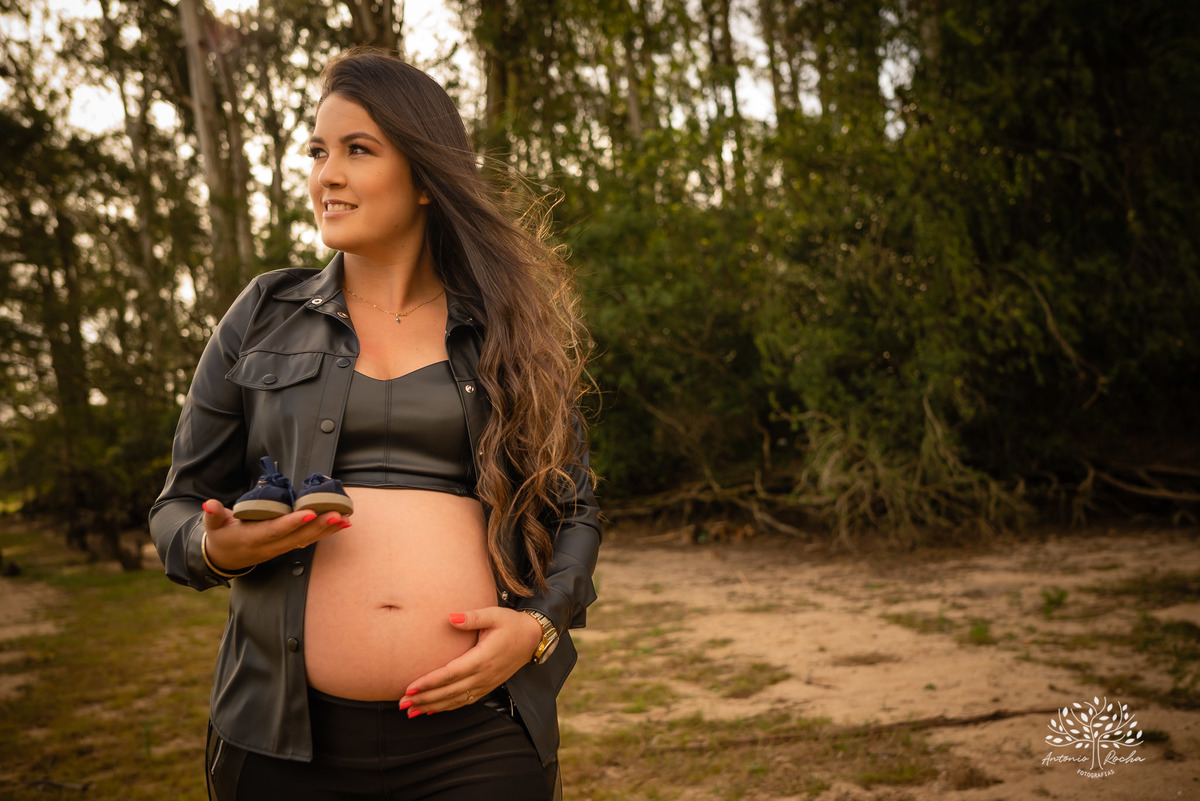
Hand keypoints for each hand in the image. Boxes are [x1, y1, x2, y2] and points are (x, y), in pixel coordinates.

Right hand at [201, 498, 350, 572]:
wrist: (224, 558)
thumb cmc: (220, 535)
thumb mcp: (213, 526)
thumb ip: (213, 514)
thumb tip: (208, 504)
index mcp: (252, 539)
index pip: (275, 530)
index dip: (292, 523)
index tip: (310, 513)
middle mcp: (270, 547)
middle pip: (297, 537)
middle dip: (319, 526)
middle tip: (338, 514)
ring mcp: (280, 549)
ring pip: (307, 540)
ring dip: (328, 530)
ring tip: (346, 519)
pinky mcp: (287, 546)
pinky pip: (309, 540)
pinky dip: (327, 533)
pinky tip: (344, 524)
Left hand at [400, 607, 543, 715]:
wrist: (533, 638)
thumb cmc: (511, 624)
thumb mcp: (494, 615)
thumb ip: (472, 617)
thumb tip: (450, 618)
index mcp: (482, 658)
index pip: (450, 674)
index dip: (429, 682)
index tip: (410, 687)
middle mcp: (483, 675)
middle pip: (449, 692)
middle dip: (424, 699)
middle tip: (402, 704)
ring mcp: (486, 684)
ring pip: (455, 700)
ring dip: (432, 707)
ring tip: (411, 711)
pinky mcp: (488, 687)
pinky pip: (465, 701)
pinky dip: (447, 708)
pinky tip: (432, 710)